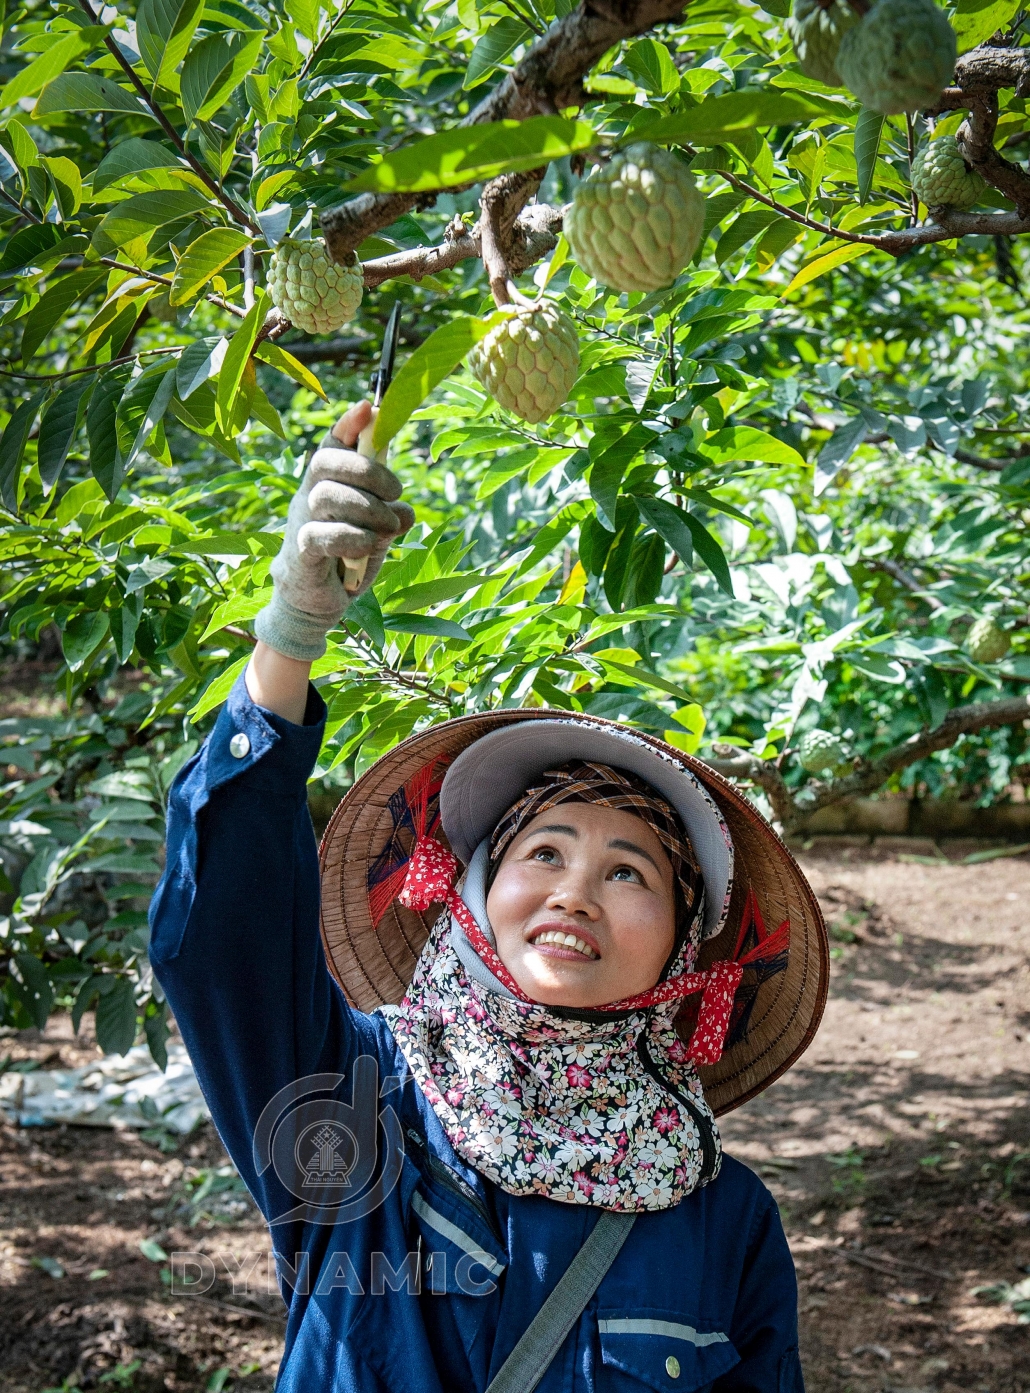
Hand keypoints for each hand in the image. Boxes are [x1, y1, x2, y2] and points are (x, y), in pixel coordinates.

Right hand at [254, 401, 413, 662]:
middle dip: (367, 470)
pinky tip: (371, 546)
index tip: (370, 408)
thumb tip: (405, 513)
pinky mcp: (300, 553)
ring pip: (326, 495)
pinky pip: (321, 535)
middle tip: (396, 492)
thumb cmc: (348, 557)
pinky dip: (353, 538)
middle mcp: (309, 497)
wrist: (317, 603)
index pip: (333, 444)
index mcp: (328, 483)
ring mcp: (300, 523)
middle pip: (326, 462)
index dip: (348, 424)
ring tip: (389, 527)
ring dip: (367, 508)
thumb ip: (392, 517)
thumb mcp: (378, 532)